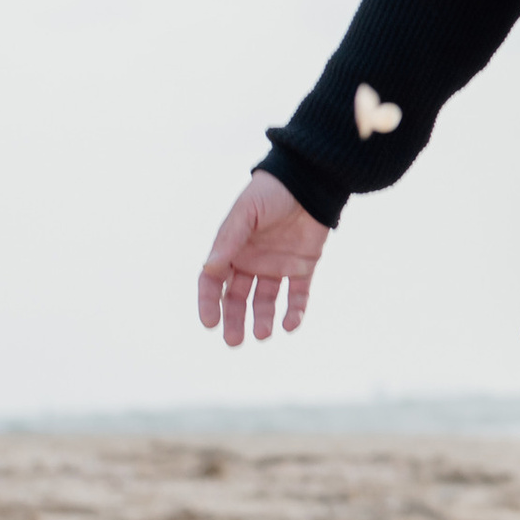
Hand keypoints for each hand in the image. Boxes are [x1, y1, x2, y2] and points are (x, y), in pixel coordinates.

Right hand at [197, 170, 330, 345]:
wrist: (311, 179)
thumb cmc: (271, 193)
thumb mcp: (245, 213)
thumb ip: (229, 241)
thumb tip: (209, 270)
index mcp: (231, 250)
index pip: (213, 283)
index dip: (209, 303)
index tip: (209, 323)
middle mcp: (251, 261)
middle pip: (237, 298)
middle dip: (234, 320)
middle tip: (234, 340)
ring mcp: (277, 265)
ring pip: (266, 300)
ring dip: (263, 318)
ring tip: (263, 333)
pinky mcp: (303, 266)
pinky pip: (298, 294)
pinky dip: (295, 310)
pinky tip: (291, 324)